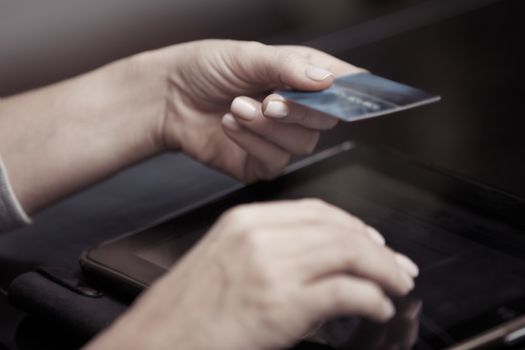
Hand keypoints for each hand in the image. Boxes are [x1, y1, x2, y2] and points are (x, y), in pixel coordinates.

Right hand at [87, 199, 417, 349]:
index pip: (317, 211)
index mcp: (245, 222)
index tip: (374, 241)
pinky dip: (371, 299)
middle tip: (398, 267)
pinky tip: (377, 307)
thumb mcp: (226, 263)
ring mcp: (271, 268)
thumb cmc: (187, 313)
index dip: (355, 226)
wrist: (156, 344)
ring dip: (383, 272)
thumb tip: (319, 258)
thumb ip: (271, 250)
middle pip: (339, 230)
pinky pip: (344, 292)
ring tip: (396, 286)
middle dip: (378, 250)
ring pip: (348, 254)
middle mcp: (259, 236)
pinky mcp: (281, 305)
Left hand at [145, 40, 363, 181]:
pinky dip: (252, 142)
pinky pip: (275, 161)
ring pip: (301, 143)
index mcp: (299, 78)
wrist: (168, 96)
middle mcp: (295, 110)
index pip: (341, 84)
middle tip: (271, 100)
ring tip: (237, 106)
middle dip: (299, 110)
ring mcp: (279, 138)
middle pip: (326, 119)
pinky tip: (230, 124)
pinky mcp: (260, 163)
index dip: (355, 89)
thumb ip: (289, 67)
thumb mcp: (248, 56)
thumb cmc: (206, 68)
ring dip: (267, 126)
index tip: (356, 90)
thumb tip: (327, 79)